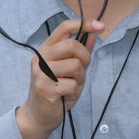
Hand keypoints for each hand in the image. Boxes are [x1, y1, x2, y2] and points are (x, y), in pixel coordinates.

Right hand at [16, 17, 103, 138]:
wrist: (39, 115)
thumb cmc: (56, 89)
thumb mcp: (70, 68)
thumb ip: (80, 51)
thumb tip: (94, 33)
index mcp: (46, 49)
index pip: (64, 27)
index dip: (83, 23)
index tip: (100, 25)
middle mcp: (41, 57)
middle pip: (72, 45)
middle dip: (85, 58)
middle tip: (81, 71)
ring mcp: (41, 72)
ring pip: (75, 66)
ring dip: (79, 78)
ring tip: (70, 85)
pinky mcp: (44, 88)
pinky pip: (72, 84)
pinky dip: (74, 91)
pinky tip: (65, 95)